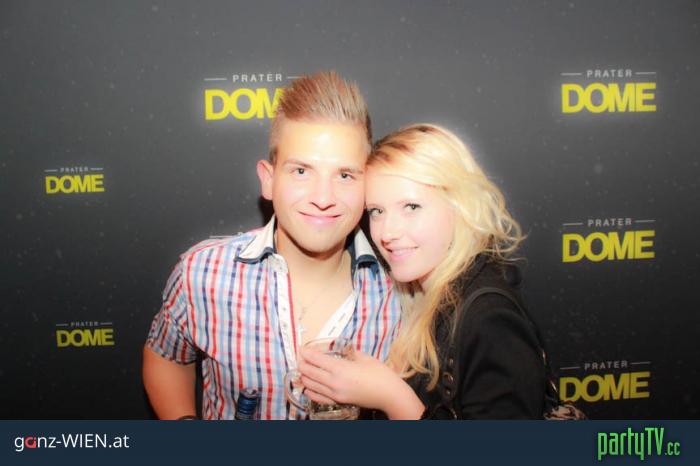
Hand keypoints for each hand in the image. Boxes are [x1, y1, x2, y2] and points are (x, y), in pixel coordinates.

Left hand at [297, 348, 423, 418]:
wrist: (389, 394)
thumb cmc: (380, 374)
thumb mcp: (363, 357)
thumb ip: (349, 352)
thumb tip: (339, 349)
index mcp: (340, 368)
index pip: (315, 359)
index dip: (305, 352)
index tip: (301, 348)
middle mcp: (334, 382)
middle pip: (309, 372)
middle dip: (301, 363)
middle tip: (301, 356)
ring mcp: (335, 394)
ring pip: (310, 385)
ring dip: (304, 375)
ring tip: (303, 368)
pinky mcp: (338, 402)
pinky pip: (318, 397)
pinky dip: (310, 391)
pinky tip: (308, 386)